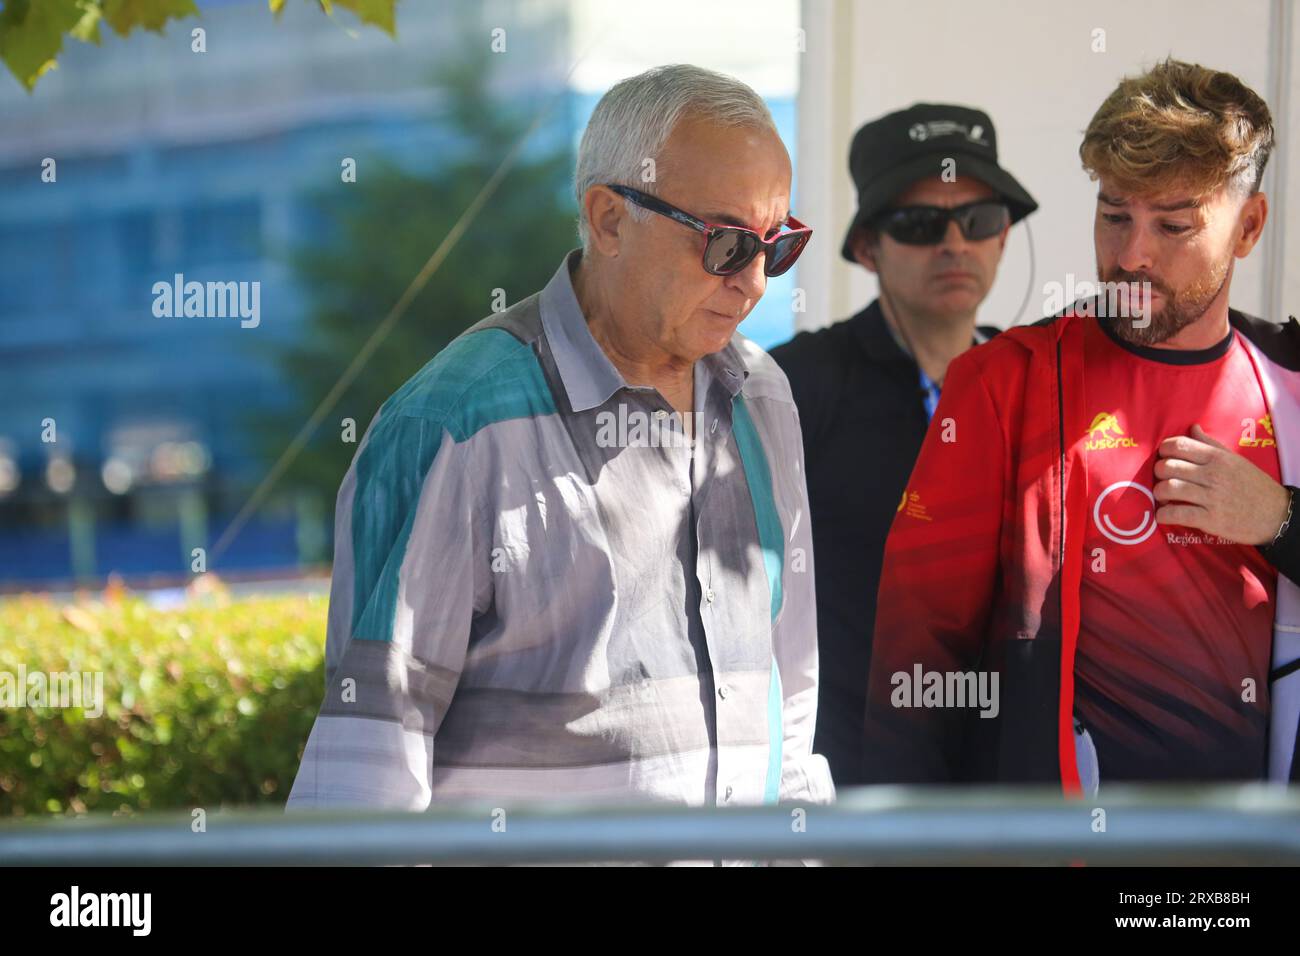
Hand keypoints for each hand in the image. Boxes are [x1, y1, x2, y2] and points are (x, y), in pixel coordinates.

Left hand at [1153, 423, 1289, 544]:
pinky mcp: (1210, 519)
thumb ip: (1211, 444)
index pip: (1179, 445)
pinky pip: (1176, 513)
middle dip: (1158, 473)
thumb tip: (1193, 427)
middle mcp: (1213, 475)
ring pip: (1169, 488)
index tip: (1164, 457)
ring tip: (1163, 497)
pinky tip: (1164, 515)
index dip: (1164, 450)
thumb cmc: (1253, 485)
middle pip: (1168, 467)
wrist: (1275, 515)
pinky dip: (1164, 515)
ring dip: (1159, 493)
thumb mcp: (1235, 460)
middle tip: (1162, 479)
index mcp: (1217, 458)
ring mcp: (1211, 497)